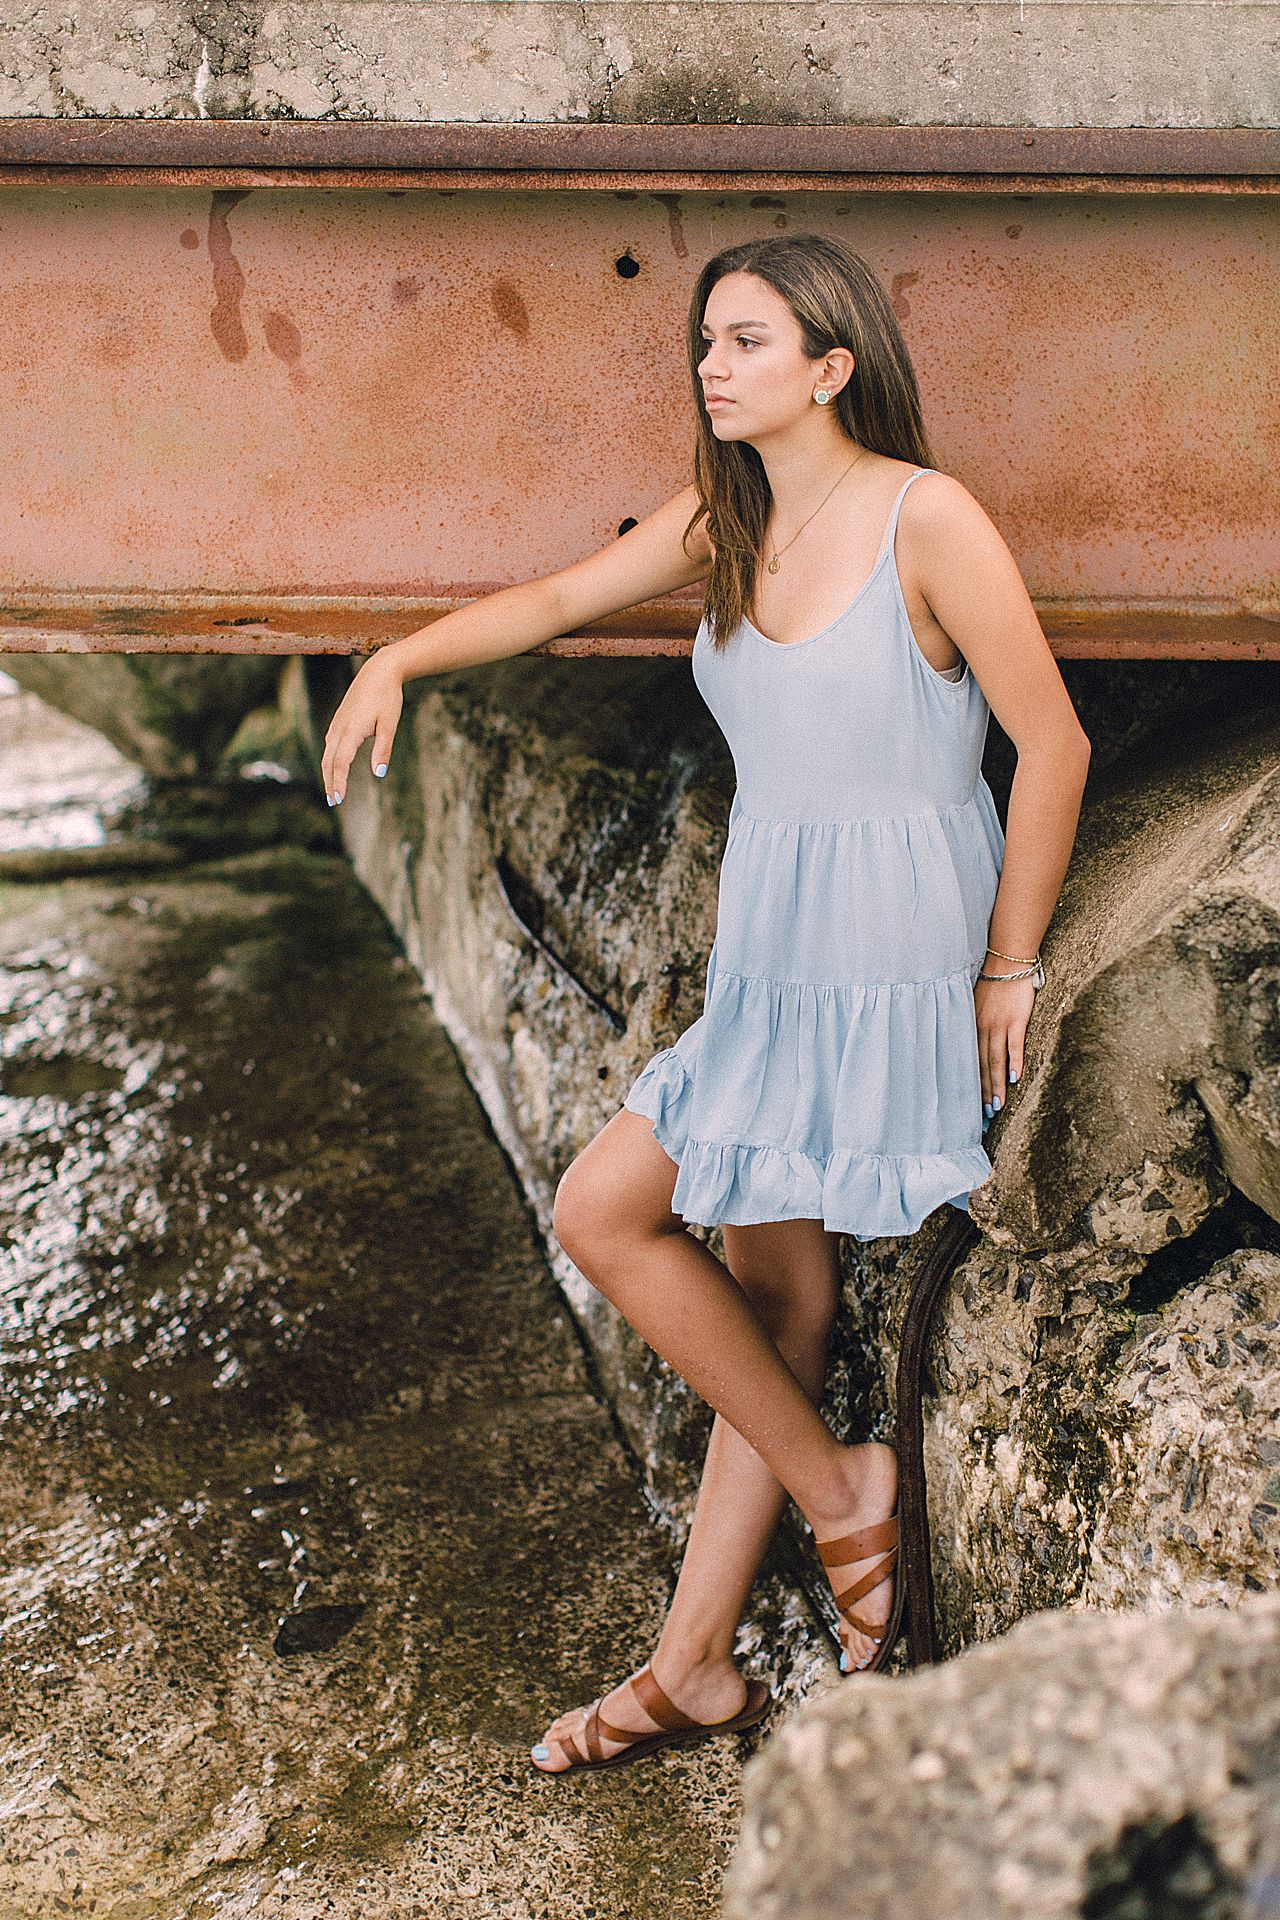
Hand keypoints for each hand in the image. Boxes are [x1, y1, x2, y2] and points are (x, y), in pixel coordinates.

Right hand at [321, 652, 403, 805]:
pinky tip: (334, 767)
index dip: (338, 783)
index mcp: (351, 730)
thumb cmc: (387, 697)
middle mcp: (339, 728)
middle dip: (330, 783)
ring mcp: (337, 723)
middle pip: (329, 761)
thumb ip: (383, 750)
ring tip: (333, 790)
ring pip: (328, 753)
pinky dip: (330, 760)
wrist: (379, 671)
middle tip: (333, 802)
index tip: (340, 800)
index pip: (340, 763)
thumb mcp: (389, 724)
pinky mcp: (339, 720)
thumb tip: (379, 774)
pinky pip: (331, 745)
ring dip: (329, 773)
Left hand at [974, 973, 1036, 1122]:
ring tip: (998, 1105)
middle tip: (985, 1114)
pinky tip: (1016, 1079)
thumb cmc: (992, 982)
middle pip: (982, 1066)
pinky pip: (1015, 1045)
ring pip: (996, 1060)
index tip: (971, 1103)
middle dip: (983, 1091)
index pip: (969, 1060)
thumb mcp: (974, 1004)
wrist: (1007, 961)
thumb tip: (972, 1045)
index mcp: (970, 1026)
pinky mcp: (1017, 1019)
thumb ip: (973, 1024)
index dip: (971, 1083)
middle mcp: (982, 1028)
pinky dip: (1015, 1063)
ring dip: (997, 1084)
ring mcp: (999, 1024)